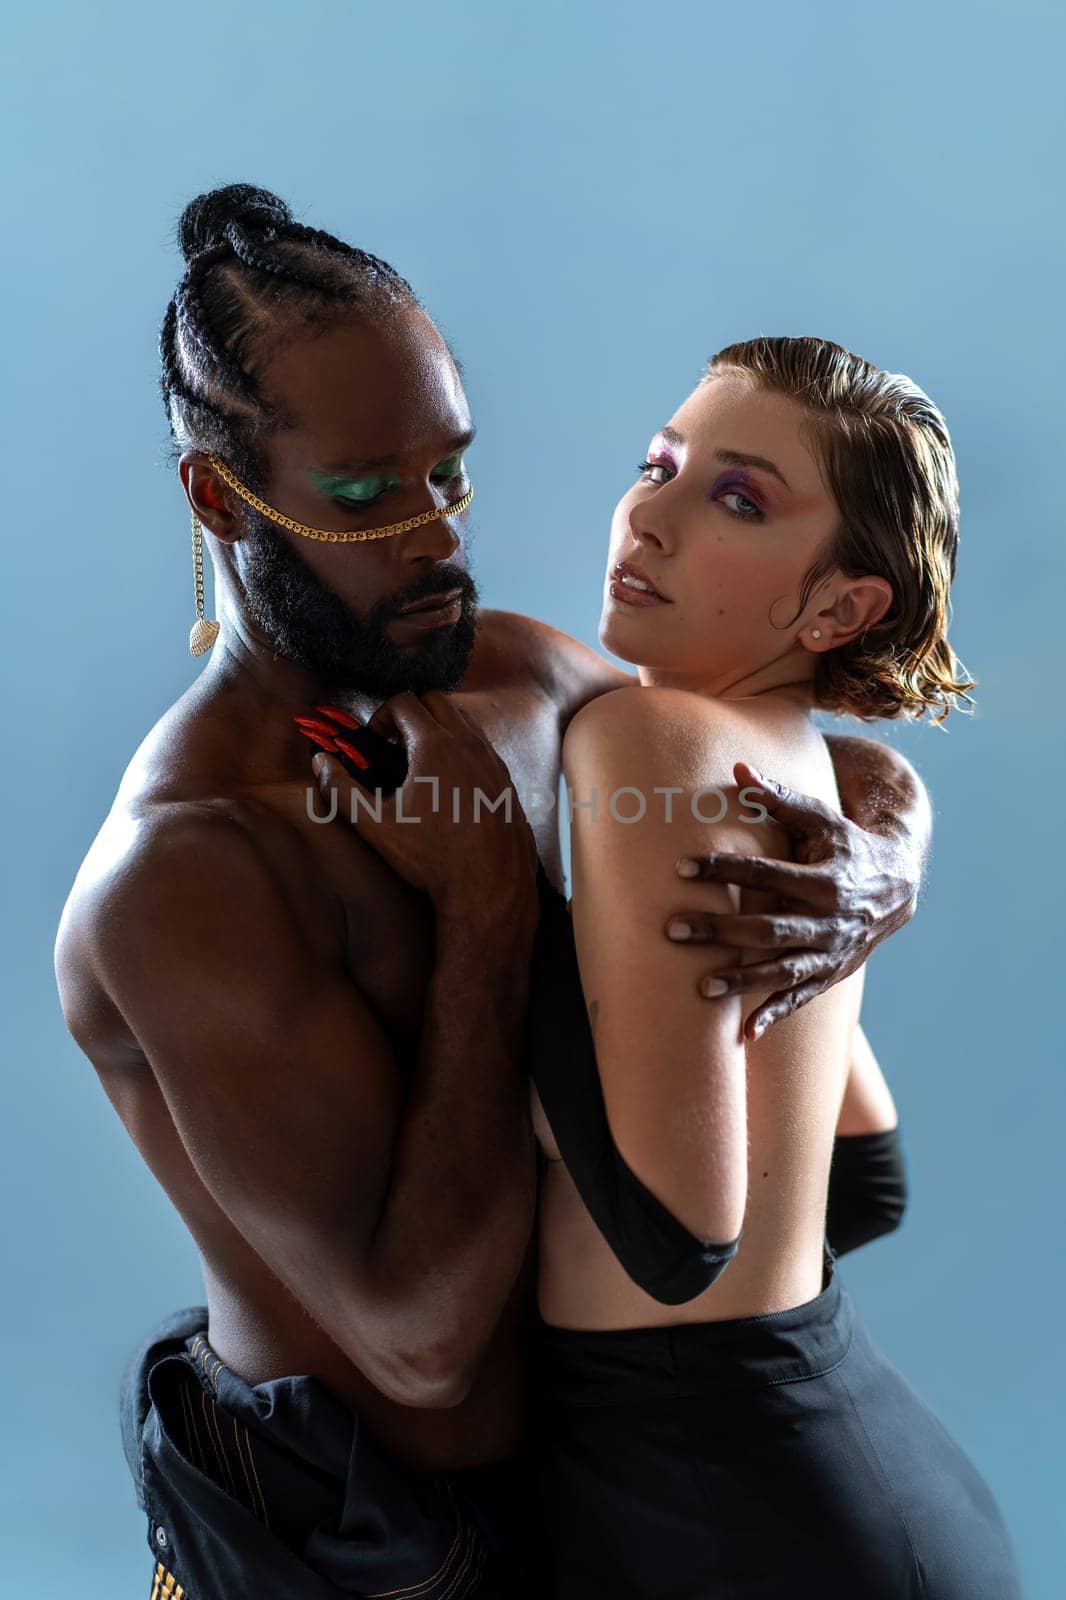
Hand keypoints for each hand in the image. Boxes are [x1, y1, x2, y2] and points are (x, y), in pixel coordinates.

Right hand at [310, 690, 538, 927]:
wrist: (490, 887)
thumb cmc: (432, 859)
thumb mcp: (376, 826)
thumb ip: (342, 790)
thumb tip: (320, 763)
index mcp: (435, 746)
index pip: (404, 701)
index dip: (381, 714)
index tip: (373, 741)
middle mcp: (469, 744)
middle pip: (436, 699)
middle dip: (410, 712)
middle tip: (394, 745)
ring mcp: (493, 760)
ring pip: (464, 720)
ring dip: (438, 728)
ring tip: (420, 763)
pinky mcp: (506, 780)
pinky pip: (482, 746)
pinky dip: (461, 749)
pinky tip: (448, 785)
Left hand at [669, 760, 919, 1040]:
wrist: (899, 885)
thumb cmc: (847, 844)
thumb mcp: (821, 818)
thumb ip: (779, 799)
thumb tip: (739, 769)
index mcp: (826, 879)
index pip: (765, 874)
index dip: (723, 869)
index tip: (681, 868)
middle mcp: (831, 920)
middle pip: (768, 928)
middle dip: (720, 930)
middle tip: (672, 929)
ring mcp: (833, 952)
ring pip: (782, 969)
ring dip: (742, 979)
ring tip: (700, 986)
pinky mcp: (832, 973)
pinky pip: (800, 998)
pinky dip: (774, 1014)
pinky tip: (744, 1032)